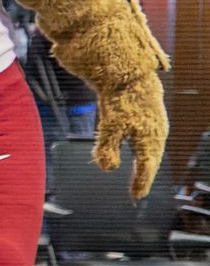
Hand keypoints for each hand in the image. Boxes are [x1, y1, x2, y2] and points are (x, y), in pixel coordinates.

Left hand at [93, 72, 167, 198]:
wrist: (129, 69)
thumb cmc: (120, 99)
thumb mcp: (110, 126)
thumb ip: (108, 149)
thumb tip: (108, 169)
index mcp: (150, 138)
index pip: (147, 166)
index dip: (141, 181)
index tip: (137, 195)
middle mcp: (157, 132)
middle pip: (151, 158)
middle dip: (144, 174)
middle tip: (138, 190)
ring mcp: (156, 121)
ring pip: (152, 147)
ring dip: (146, 161)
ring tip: (140, 173)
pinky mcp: (151, 112)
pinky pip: (150, 136)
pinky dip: (145, 146)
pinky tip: (138, 146)